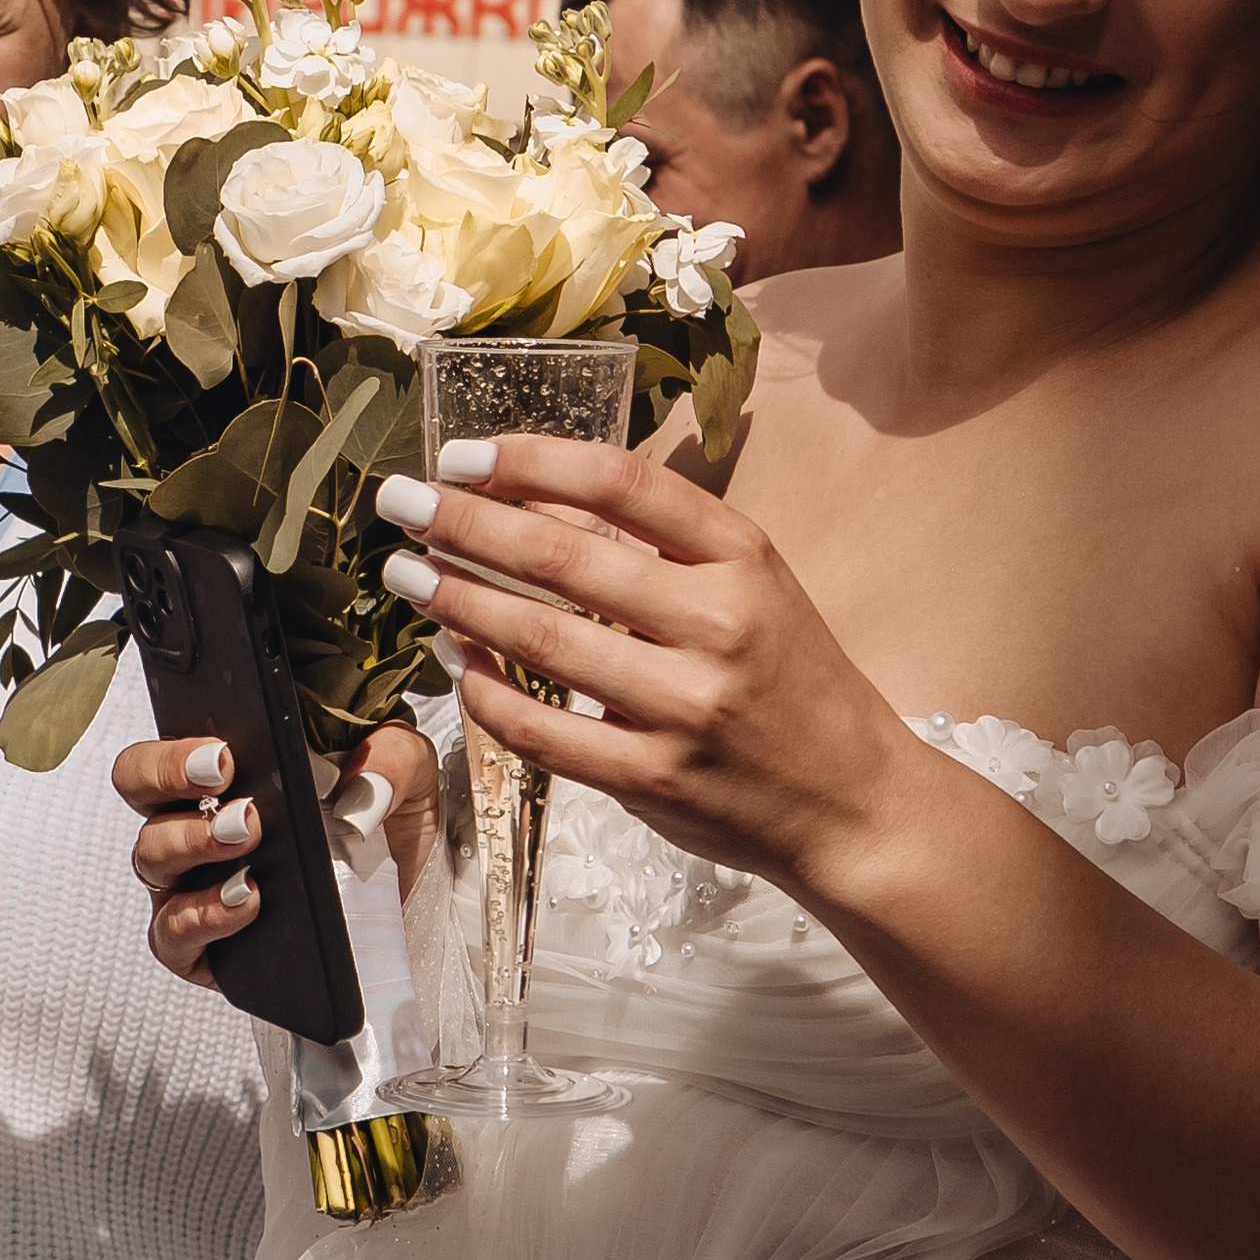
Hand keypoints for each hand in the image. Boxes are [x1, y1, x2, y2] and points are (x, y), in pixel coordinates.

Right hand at [110, 722, 440, 989]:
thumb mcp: (405, 774)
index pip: (169, 744)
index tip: (225, 757)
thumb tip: (359, 791)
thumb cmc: (385, 826)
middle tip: (232, 794)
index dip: (178, 749)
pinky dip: (202, 917)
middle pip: (137, 788)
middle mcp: (194, 818)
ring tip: (247, 843)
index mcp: (226, 769)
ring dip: (192, 845)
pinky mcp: (202, 943)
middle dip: (168, 781)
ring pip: (151, 857)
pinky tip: (247, 901)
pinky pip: (173, 934)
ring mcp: (191, 881)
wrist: (408, 905)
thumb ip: (391, 759)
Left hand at [373, 438, 917, 895]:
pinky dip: (485, 692)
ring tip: (408, 573)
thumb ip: (662, 549)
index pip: (622, 484)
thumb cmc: (793, 685)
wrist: (856, 805)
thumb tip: (534, 505)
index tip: (464, 454)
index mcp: (745, 560)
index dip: (531, 462)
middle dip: (463, 524)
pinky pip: (542, 731)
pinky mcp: (654, 779)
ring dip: (458, 600)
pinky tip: (455, 661)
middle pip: (562, 558)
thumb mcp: (754, 589)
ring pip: (540, 641)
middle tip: (402, 503)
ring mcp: (684, 707)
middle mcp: (718, 625)